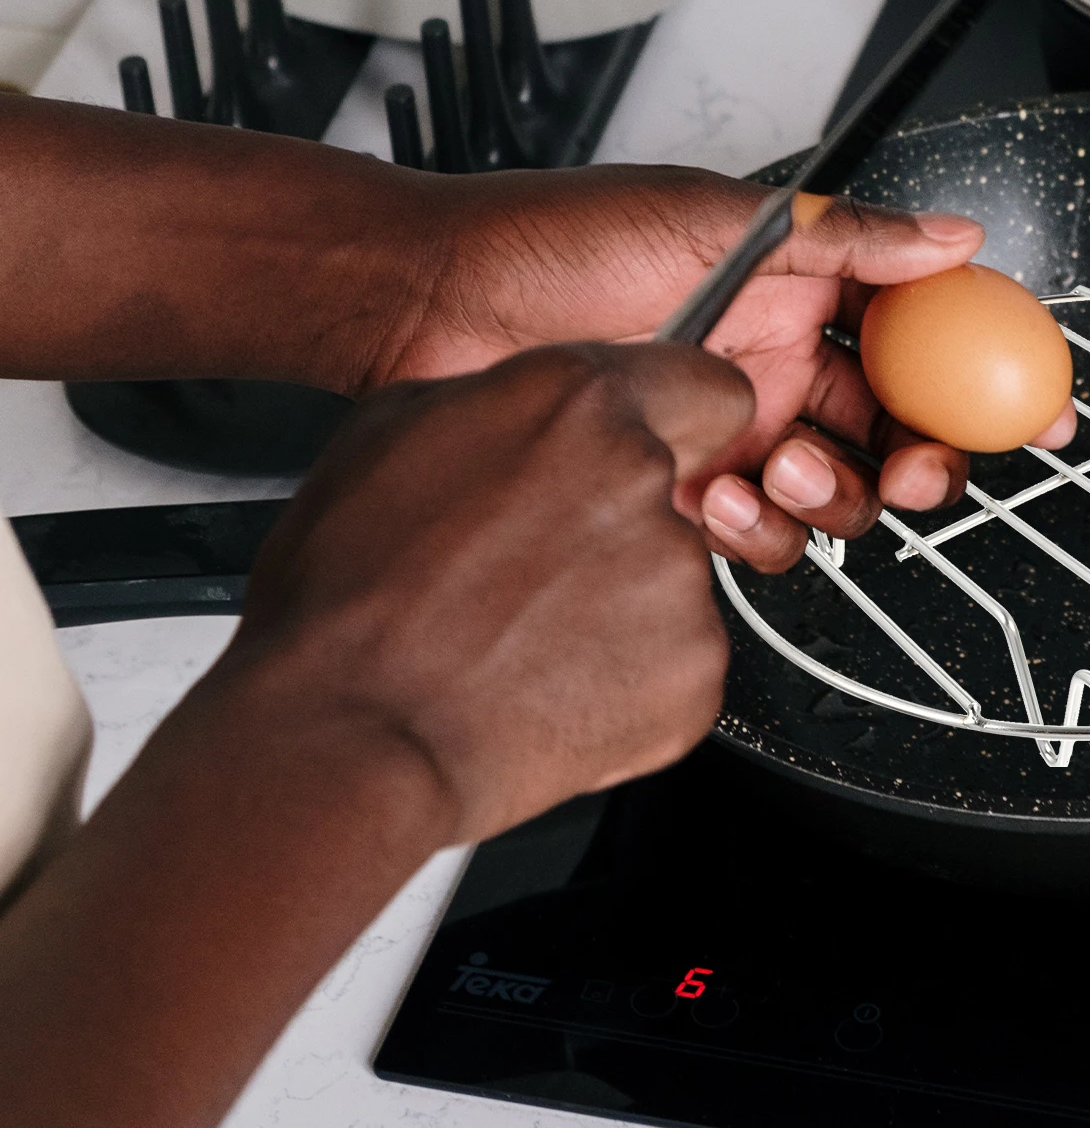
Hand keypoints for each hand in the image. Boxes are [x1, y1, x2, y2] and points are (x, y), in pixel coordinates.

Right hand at [223, 341, 750, 841]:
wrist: (348, 740)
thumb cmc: (347, 600)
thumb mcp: (388, 433)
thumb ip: (501, 404)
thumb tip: (536, 416)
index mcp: (575, 403)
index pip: (705, 387)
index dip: (685, 424)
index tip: (678, 448)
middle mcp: (640, 476)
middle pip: (671, 494)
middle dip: (614, 527)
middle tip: (532, 573)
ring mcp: (675, 578)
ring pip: (666, 582)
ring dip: (616, 606)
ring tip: (520, 641)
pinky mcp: (691, 671)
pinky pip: (673, 663)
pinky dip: (628, 680)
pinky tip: (548, 688)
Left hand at [375, 166, 1076, 571]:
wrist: (438, 305)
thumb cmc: (559, 240)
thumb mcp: (720, 219)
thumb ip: (848, 238)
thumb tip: (954, 237)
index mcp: (795, 290)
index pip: (921, 338)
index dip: (987, 375)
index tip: (1038, 410)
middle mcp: (772, 362)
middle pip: (896, 430)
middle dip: (926, 459)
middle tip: (919, 467)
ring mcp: (730, 428)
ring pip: (837, 491)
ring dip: (833, 492)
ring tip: (779, 462)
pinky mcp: (682, 487)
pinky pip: (759, 533)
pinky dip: (755, 528)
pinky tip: (709, 495)